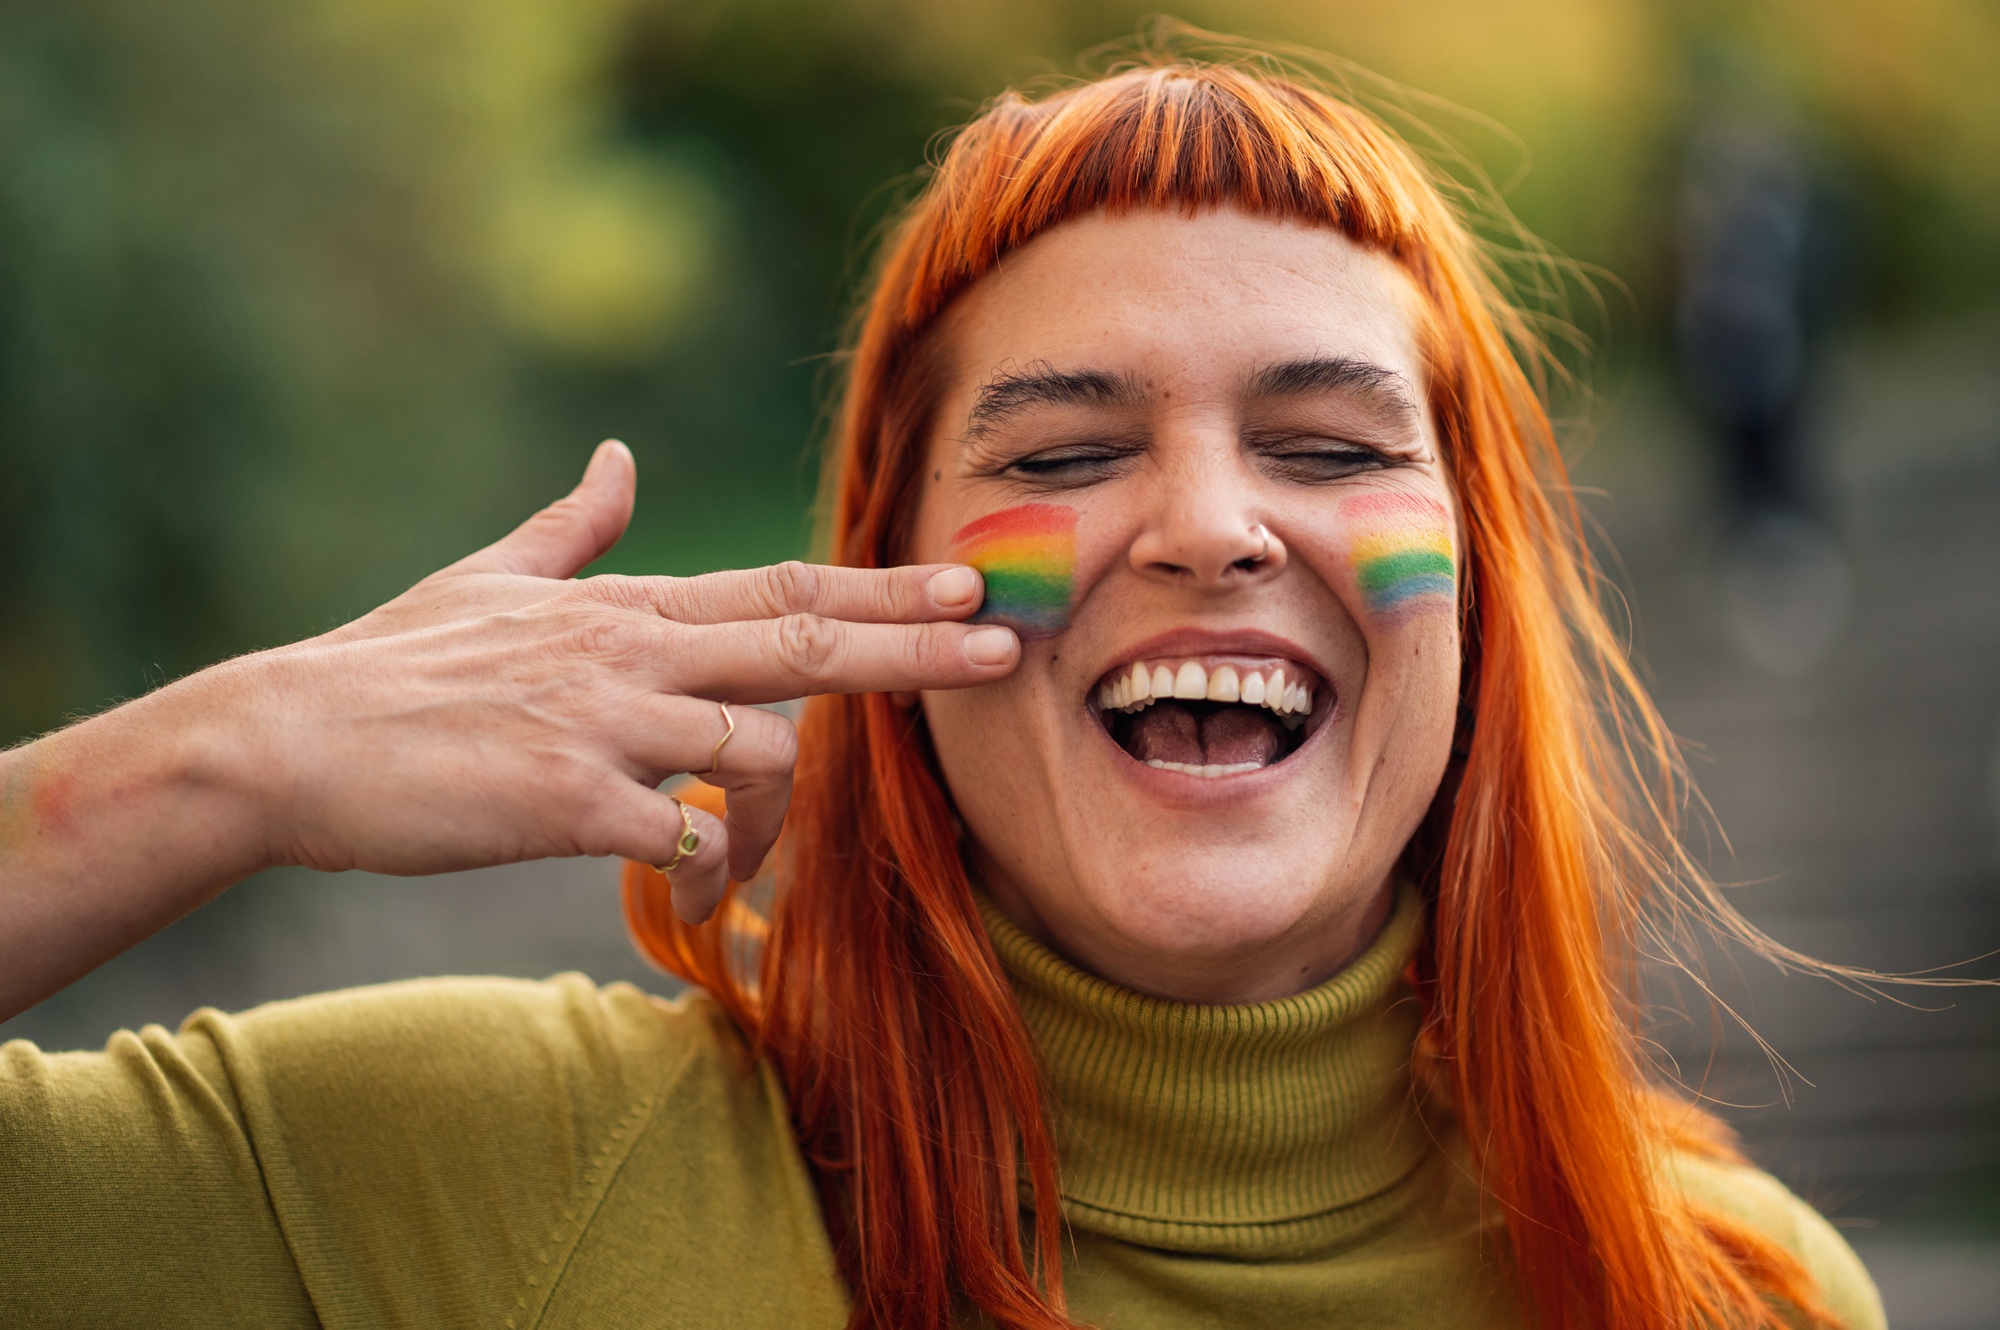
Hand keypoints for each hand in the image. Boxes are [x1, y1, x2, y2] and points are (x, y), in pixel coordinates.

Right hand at [0, 442, 1016, 1016]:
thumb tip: (620, 452)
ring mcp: (604, 723)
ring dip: (777, 812)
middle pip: (803, 642)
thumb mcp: (490, 575)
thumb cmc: (391, 664)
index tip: (965, 580)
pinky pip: (685, 835)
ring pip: (758, 750)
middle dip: (914, 646)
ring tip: (740, 863)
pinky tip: (697, 892)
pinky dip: (712, 867)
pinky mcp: (568, 801)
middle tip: (1004, 646)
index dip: (881, 585)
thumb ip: (575, 524)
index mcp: (625, 605)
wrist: (285, 738)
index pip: (782, 587)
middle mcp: (630, 652)